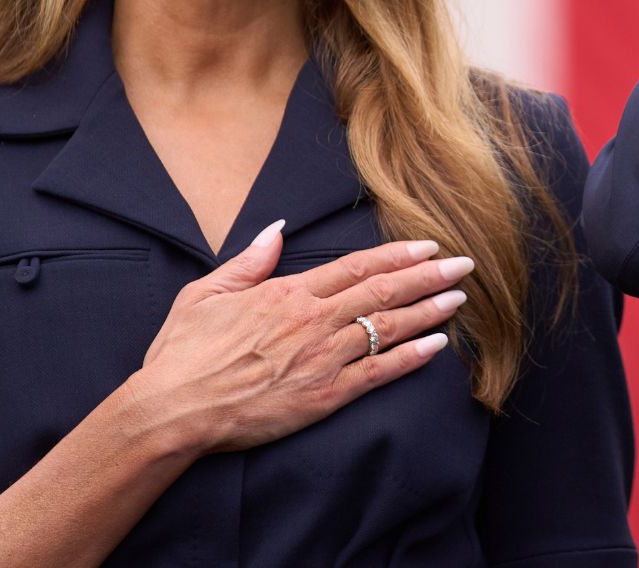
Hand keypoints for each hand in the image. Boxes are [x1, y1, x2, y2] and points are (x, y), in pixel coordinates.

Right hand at [120, 221, 473, 456]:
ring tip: (460, 298)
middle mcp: (314, 321)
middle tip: (464, 265)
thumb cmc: (183, 354)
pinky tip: (438, 347)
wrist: (174, 408)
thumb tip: (276, 230)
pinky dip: (411, 358)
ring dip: (429, 310)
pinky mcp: (325, 396)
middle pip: (384, 290)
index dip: (397, 255)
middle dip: (428, 275)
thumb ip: (248, 261)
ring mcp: (322, 358)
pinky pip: (379, 373)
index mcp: (289, 294)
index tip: (427, 245)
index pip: (357, 267)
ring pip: (389, 327)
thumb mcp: (206, 293)